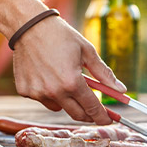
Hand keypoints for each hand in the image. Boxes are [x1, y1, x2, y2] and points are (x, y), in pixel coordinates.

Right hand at [11, 16, 126, 124]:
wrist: (29, 26)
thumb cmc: (60, 36)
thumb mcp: (87, 51)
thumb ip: (104, 73)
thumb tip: (121, 89)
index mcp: (72, 82)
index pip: (92, 108)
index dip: (103, 117)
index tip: (109, 120)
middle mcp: (54, 91)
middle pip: (77, 114)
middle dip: (88, 114)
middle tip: (94, 109)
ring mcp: (38, 93)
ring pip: (58, 107)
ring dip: (66, 100)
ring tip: (63, 80)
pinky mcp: (25, 91)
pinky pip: (42, 99)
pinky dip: (47, 92)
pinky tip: (45, 74)